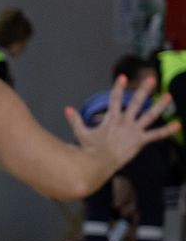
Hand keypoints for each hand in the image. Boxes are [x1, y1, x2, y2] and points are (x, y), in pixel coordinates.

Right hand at [64, 75, 180, 170]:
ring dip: (160, 105)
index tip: (123, 77)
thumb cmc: (89, 149)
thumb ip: (75, 119)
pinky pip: (156, 135)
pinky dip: (167, 130)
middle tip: (151, 79)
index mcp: (111, 118)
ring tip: (167, 96)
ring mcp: (133, 131)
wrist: (98, 163)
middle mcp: (124, 121)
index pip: (115, 98)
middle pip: (136, 102)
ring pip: (149, 115)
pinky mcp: (140, 141)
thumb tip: (67, 108)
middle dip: (144, 90)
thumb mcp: (81, 133)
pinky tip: (178, 124)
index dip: (118, 87)